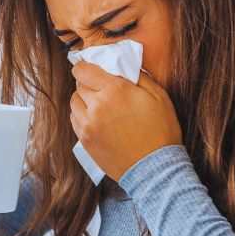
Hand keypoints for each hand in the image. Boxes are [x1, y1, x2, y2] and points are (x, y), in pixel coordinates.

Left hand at [70, 62, 181, 181]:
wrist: (154, 168)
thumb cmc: (161, 131)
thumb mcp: (159, 96)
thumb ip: (139, 76)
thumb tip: (123, 67)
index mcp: (115, 90)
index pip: (84, 70)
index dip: (84, 67)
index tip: (88, 68)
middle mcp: (96, 105)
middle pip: (79, 85)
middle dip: (88, 83)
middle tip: (100, 87)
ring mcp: (88, 125)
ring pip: (74, 102)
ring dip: (83, 99)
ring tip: (97, 104)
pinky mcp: (85, 140)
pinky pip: (74, 120)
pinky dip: (81, 115)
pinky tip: (95, 119)